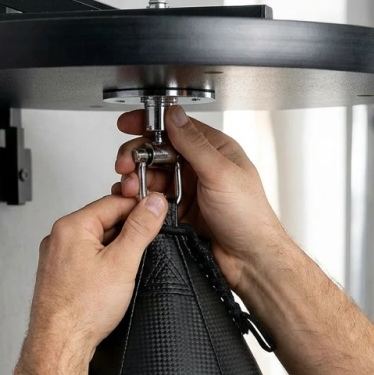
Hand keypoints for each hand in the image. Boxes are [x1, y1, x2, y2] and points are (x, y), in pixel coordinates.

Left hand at [24, 193, 167, 365]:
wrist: (60, 343)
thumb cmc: (81, 310)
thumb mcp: (122, 263)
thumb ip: (140, 229)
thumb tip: (153, 205)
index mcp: (71, 227)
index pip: (113, 202)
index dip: (139, 208)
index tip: (157, 215)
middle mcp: (59, 238)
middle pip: (105, 220)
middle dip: (128, 232)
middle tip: (144, 249)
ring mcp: (57, 257)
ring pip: (97, 241)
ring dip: (116, 251)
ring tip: (124, 273)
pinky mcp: (60, 275)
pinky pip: (87, 258)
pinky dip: (103, 265)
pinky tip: (110, 282)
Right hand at [112, 106, 287, 293]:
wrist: (250, 259)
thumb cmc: (249, 217)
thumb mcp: (220, 173)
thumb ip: (194, 143)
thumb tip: (174, 114)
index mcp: (215, 150)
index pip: (177, 128)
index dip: (150, 125)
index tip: (127, 124)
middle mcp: (201, 168)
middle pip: (159, 153)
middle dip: (137, 157)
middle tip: (124, 166)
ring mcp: (190, 190)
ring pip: (154, 177)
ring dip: (138, 180)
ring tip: (130, 189)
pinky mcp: (182, 212)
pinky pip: (155, 201)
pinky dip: (142, 200)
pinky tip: (135, 203)